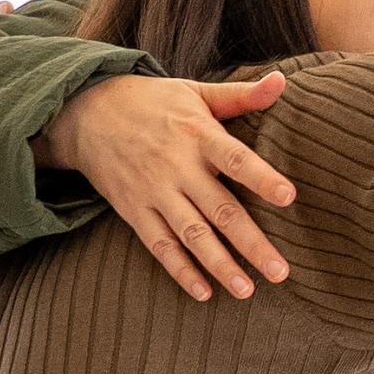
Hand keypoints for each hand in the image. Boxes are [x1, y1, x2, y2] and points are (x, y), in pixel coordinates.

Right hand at [34, 73, 298, 300]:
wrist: (84, 112)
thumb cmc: (153, 102)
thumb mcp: (195, 91)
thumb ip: (242, 95)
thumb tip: (282, 81)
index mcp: (197, 134)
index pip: (236, 158)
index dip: (262, 177)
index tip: (289, 197)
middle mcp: (176, 167)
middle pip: (220, 210)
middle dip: (251, 243)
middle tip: (280, 273)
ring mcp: (153, 192)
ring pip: (191, 235)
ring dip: (220, 265)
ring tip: (248, 291)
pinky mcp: (133, 211)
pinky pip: (159, 246)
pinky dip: (180, 271)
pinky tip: (203, 293)